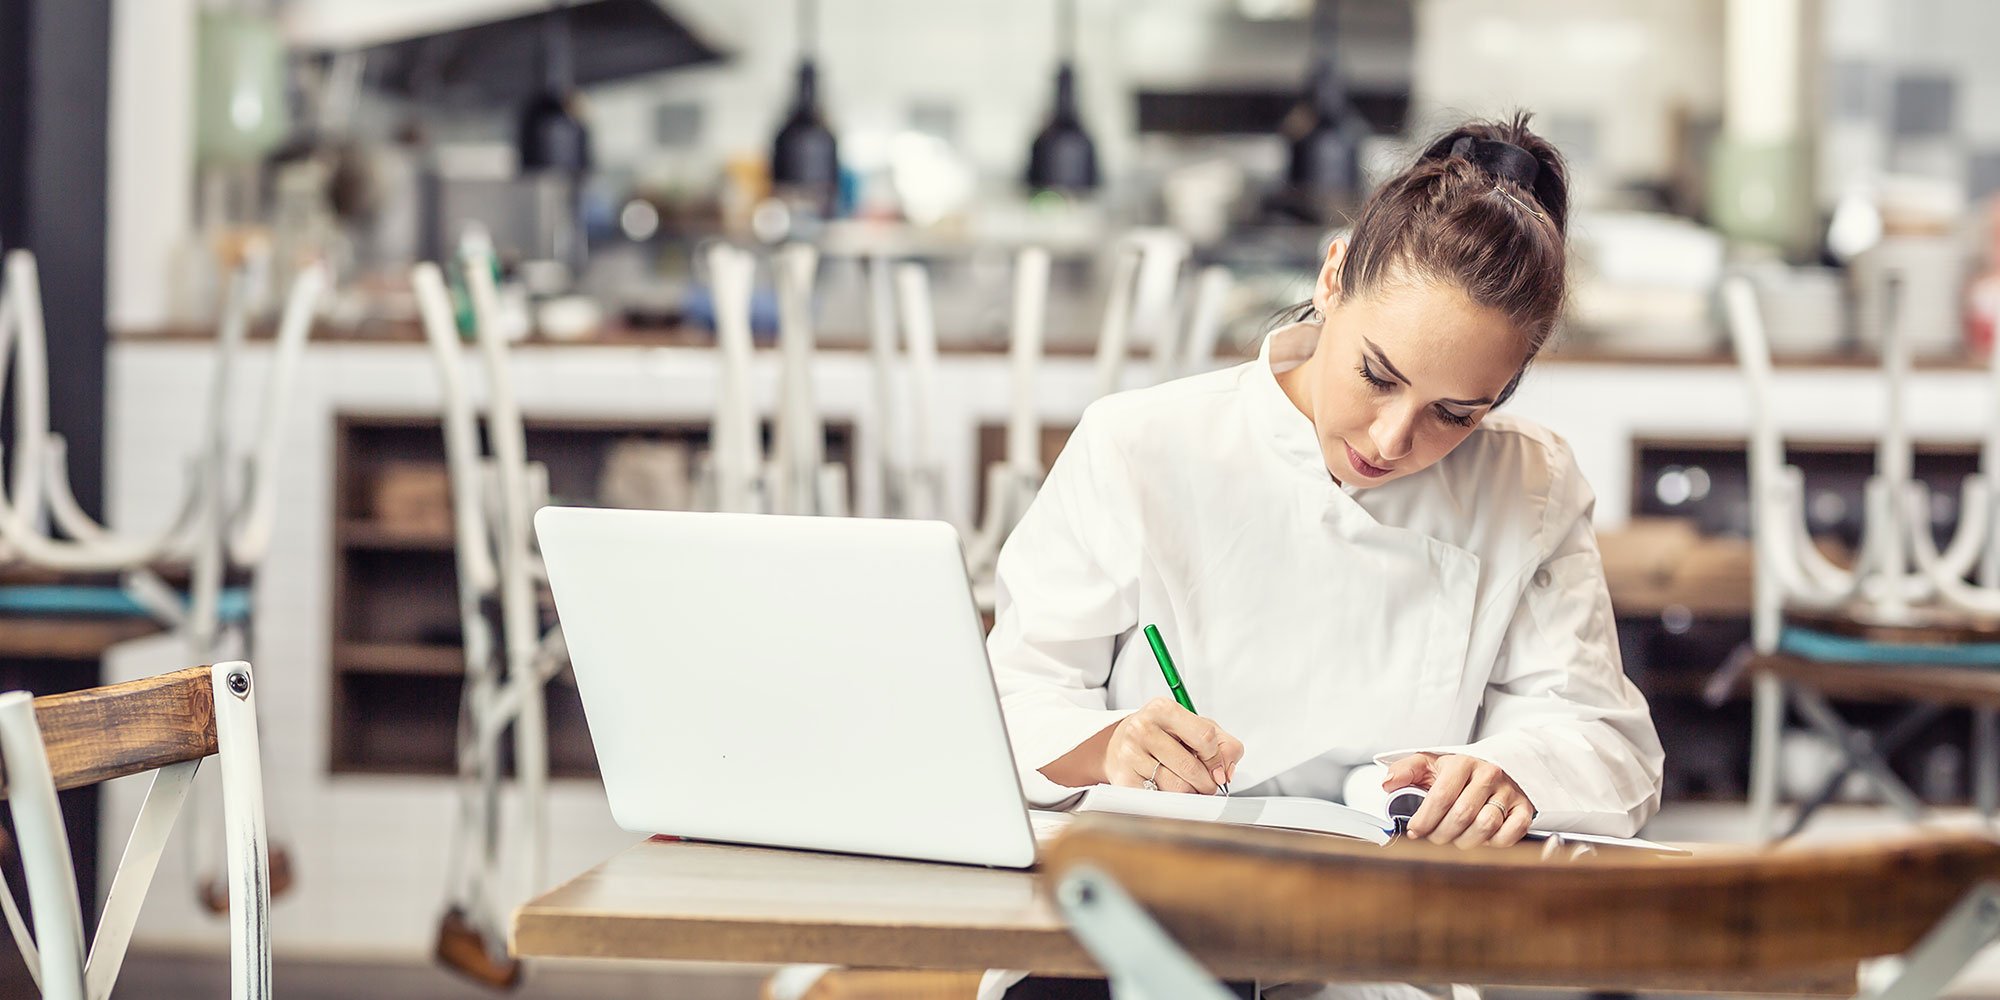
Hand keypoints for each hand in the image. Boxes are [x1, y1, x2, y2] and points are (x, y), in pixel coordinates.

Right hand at [1104, 698, 1243, 793]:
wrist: (1119, 745)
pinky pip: (1162, 800)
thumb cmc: (1163, 736)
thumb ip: (1223, 744)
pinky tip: (1167, 789)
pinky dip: (1172, 801)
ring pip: (1178, 788)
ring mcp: (1130, 755)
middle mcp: (1142, 729)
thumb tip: (1225, 772)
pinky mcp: (1124, 780)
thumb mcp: (1195, 727)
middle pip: (1191, 767)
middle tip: (1205, 784)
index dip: (1217, 758)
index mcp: (1163, 709)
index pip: (1205, 737)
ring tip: (1185, 785)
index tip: (1217, 768)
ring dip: (1190, 793)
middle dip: (1206, 782)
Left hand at [1382, 752, 1534, 848]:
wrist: (1497, 765)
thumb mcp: (1430, 764)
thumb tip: (1388, 783)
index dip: (1425, 820)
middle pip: (1462, 814)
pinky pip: (1512, 832)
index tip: (1414, 832)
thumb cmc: (1459, 771)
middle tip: (1433, 840)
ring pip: (1486, 825)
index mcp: (1462, 763)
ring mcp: (1508, 791)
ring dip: (1465, 841)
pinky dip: (1495, 843)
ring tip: (1454, 840)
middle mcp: (1488, 774)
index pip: (1441, 796)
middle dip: (1441, 834)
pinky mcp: (1524, 807)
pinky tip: (1482, 840)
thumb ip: (1406, 771)